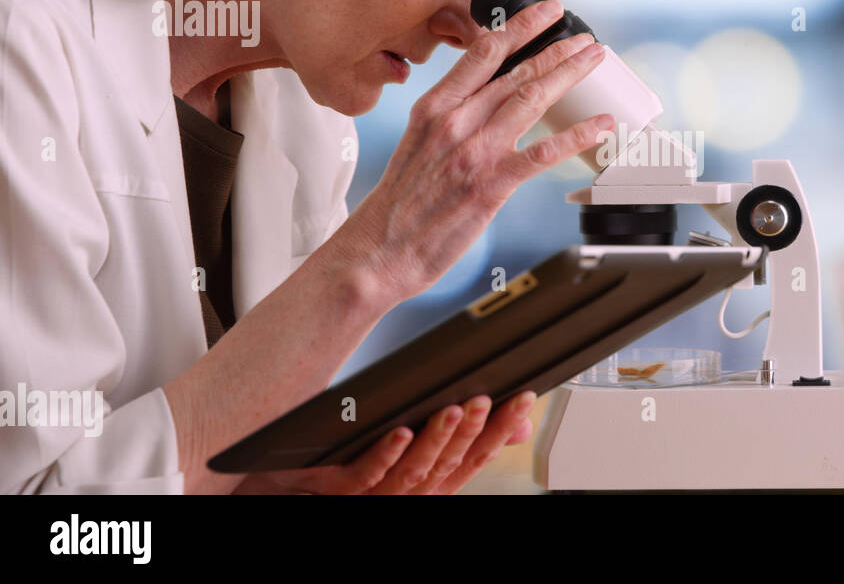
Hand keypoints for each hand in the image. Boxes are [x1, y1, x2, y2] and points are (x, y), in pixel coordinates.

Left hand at [232, 392, 536, 494]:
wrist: (268, 483)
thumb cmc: (339, 464)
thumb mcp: (407, 448)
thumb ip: (454, 437)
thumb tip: (510, 422)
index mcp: (426, 481)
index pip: (474, 457)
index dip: (501, 430)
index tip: (522, 400)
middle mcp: (404, 494)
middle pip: (449, 467)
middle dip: (473, 433)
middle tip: (486, 400)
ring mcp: (371, 496)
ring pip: (413, 475)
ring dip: (436, 440)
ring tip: (453, 408)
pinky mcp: (334, 493)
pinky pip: (363, 477)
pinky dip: (385, 455)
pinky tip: (398, 432)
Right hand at [333, 0, 612, 308]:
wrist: (379, 249)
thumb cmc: (401, 204)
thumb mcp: (417, 143)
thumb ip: (452, 118)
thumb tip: (487, 103)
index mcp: (435, 107)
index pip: (482, 53)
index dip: (519, 27)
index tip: (545, 11)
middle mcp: (455, 121)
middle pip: (515, 72)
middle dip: (556, 48)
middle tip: (586, 34)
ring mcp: (474, 151)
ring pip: (532, 99)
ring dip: (569, 75)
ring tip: (595, 60)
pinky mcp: (491, 184)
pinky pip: (543, 152)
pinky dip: (577, 135)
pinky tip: (601, 124)